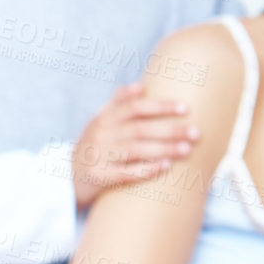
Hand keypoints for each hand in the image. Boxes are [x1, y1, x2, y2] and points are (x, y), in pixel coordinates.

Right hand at [72, 83, 198, 207]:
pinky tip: (165, 167)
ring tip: (187, 150)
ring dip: (164, 149)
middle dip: (170, 130)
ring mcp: (99, 155)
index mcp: (105, 118)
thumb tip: (140, 86)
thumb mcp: (100, 122)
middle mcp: (101, 134)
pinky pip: (126, 173)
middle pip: (140, 129)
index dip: (161, 106)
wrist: (67, 177)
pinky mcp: (99, 177)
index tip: (186, 108)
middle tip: (196, 132)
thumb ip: (119, 104)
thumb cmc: (95, 146)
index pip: (135, 107)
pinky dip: (146, 169)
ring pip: (136, 150)